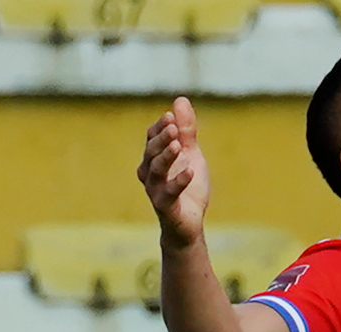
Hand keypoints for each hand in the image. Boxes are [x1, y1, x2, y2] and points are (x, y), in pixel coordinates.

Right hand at [137, 97, 210, 247]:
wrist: (189, 222)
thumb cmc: (187, 187)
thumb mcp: (191, 154)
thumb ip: (186, 130)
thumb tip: (180, 100)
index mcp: (154, 159)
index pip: (152, 139)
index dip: (161, 128)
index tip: (171, 116)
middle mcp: (149, 173)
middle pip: (152, 152)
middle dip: (162, 139)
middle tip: (174, 126)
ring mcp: (155, 190)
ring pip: (156, 171)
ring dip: (167, 157)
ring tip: (179, 145)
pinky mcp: (165, 207)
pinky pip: (169, 193)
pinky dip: (179, 181)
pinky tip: (190, 170)